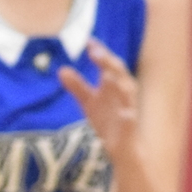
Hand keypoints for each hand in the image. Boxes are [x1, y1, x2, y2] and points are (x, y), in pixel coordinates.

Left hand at [59, 39, 138, 161]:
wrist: (124, 151)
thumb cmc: (108, 122)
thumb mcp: (89, 103)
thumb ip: (77, 86)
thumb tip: (61, 70)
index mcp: (114, 86)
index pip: (108, 64)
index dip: (100, 52)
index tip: (87, 40)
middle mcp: (124, 95)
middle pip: (119, 74)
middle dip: (108, 62)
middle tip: (95, 51)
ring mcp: (128, 111)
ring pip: (127, 95)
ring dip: (119, 85)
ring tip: (108, 74)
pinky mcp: (130, 130)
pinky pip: (130, 123)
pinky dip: (128, 117)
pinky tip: (125, 113)